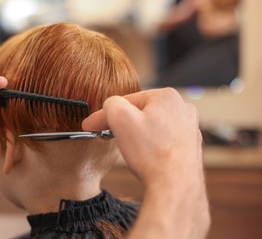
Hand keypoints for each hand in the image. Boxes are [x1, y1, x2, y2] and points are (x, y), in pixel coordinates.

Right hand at [82, 88, 201, 184]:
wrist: (175, 185)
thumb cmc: (151, 153)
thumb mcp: (120, 118)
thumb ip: (110, 104)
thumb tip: (108, 108)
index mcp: (166, 96)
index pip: (126, 100)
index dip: (106, 115)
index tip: (92, 126)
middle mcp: (182, 108)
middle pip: (140, 112)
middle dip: (125, 125)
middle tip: (114, 139)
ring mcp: (189, 128)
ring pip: (151, 127)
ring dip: (138, 137)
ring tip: (134, 152)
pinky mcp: (190, 146)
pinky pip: (162, 141)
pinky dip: (152, 148)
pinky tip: (148, 159)